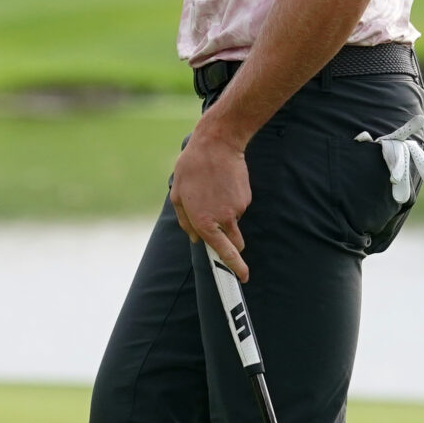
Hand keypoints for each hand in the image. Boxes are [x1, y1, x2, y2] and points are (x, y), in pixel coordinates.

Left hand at [169, 123, 250, 280]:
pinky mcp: (246, 198)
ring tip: (213, 191)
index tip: (242, 278)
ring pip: (235, 223)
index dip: (235, 268)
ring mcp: (237, 209)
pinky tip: (222, 184)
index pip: (223, 252)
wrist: (217, 144)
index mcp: (203, 222)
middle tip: (221, 225)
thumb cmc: (192, 168)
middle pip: (235, 244)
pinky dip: (231, 201)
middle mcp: (223, 219)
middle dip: (232, 244)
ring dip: (227, 216)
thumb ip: (185, 221)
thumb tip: (195, 240)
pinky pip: (239, 207)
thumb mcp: (177, 194)